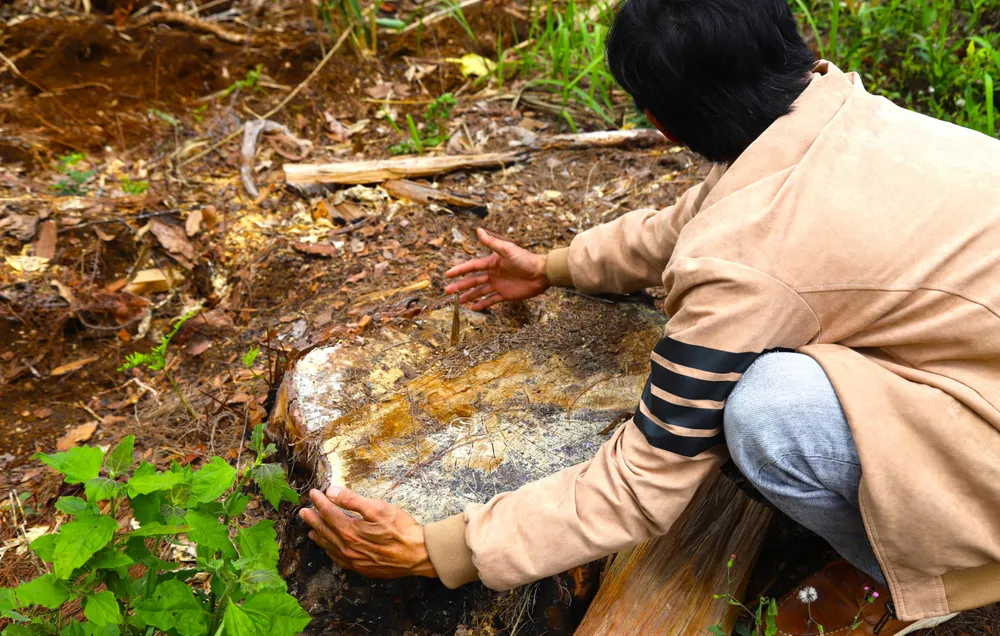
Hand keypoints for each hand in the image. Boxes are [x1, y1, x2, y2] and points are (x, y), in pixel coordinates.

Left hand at [299, 487, 436, 579]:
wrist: (417, 554)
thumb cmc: (401, 529)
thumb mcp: (377, 508)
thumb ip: (352, 500)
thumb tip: (331, 492)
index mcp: (350, 530)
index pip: (329, 513)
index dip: (319, 502)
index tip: (313, 493)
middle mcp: (347, 547)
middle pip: (325, 530)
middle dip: (313, 519)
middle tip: (303, 512)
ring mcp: (353, 560)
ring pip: (330, 546)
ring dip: (319, 536)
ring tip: (311, 530)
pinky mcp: (361, 568)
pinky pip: (339, 560)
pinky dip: (330, 552)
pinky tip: (330, 549)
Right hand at [444, 228, 549, 310]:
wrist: (542, 274)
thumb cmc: (526, 260)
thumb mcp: (507, 250)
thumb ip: (492, 243)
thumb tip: (478, 230)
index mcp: (492, 263)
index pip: (472, 267)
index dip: (460, 270)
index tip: (448, 274)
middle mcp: (493, 274)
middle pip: (473, 281)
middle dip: (460, 286)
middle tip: (447, 291)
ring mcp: (498, 285)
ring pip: (480, 292)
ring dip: (469, 296)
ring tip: (458, 302)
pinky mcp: (505, 295)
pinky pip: (491, 300)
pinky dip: (482, 304)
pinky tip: (474, 308)